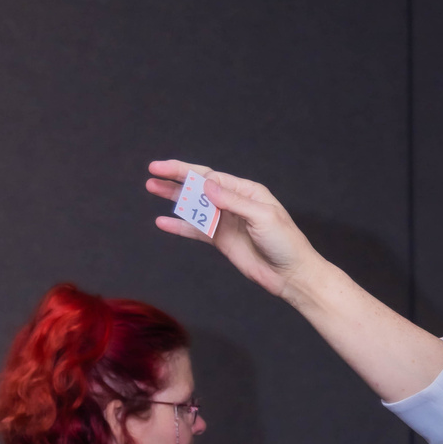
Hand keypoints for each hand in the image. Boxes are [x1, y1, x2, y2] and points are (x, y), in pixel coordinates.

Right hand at [146, 164, 317, 303]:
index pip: (210, 176)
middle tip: (152, 173)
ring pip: (194, 206)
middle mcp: (234, 203)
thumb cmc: (285, 243)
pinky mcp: (222, 240)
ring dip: (174, 198)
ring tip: (151, 188)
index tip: (162, 168)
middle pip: (198, 187)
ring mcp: (226, 222)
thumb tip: (205, 185)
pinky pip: (196, 230)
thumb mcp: (262, 217)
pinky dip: (179, 226)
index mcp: (246, 191)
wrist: (291, 275)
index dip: (185, 171)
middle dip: (175, 179)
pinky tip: (163, 222)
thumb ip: (232, 201)